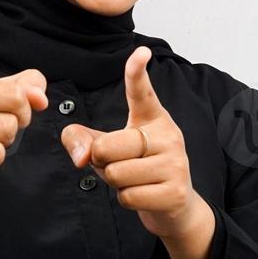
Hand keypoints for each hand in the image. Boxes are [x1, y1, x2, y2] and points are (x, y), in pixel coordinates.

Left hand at [58, 45, 209, 241]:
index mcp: (153, 119)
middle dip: (101, 161)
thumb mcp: (109, 149)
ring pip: (117, 173)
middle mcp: (168, 135)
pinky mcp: (174, 191)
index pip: (142, 93)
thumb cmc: (139, 170)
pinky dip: (126, 199)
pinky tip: (142, 194)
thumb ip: (82, 141)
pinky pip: (128, 196)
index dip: (137, 73)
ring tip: (133, 180)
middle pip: (109, 146)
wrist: (176, 206)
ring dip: (115, 183)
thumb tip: (80, 155)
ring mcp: (175, 163)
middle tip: (119, 164)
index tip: (140, 52)